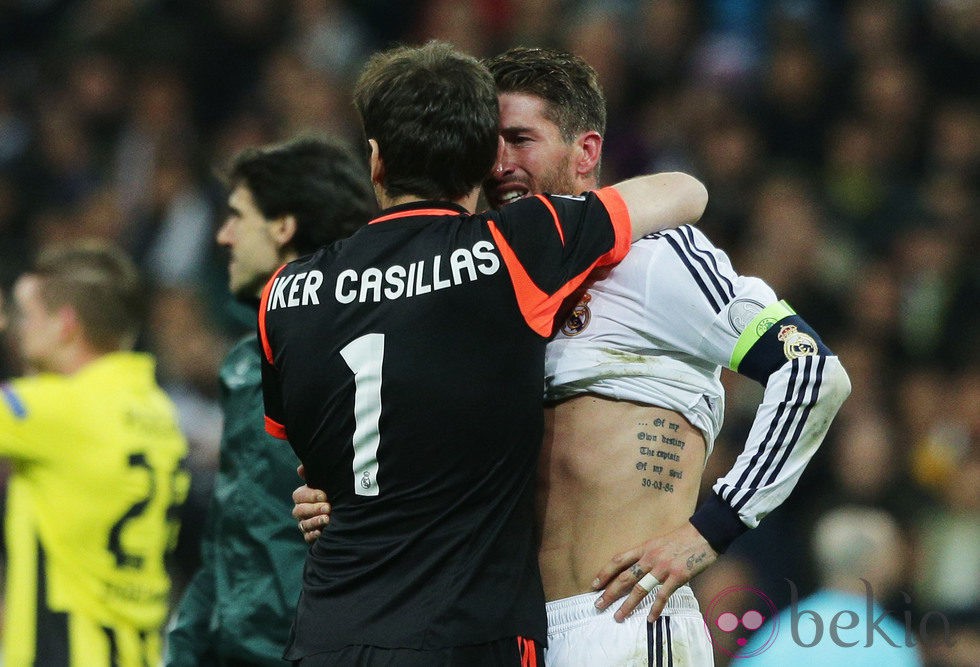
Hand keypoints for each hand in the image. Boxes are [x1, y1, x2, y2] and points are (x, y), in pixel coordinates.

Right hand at [292, 466, 329, 543]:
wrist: (349, 510)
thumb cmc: (336, 492)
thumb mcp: (329, 482)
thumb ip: (316, 474)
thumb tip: (301, 469)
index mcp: (304, 496)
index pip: (299, 495)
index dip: (310, 495)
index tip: (324, 495)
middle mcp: (302, 510)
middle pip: (299, 510)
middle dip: (314, 509)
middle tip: (328, 507)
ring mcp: (306, 523)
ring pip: (303, 524)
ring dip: (315, 521)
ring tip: (327, 519)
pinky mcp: (311, 535)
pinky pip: (307, 537)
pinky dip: (313, 534)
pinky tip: (321, 532)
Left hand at [591, 522, 716, 622]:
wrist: (704, 533)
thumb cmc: (682, 537)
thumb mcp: (659, 542)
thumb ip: (648, 555)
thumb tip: (638, 569)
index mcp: (644, 548)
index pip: (618, 560)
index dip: (605, 573)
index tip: (594, 585)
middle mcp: (650, 558)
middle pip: (624, 577)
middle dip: (609, 593)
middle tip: (598, 605)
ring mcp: (663, 568)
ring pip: (639, 589)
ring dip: (627, 605)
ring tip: (618, 617)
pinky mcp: (677, 576)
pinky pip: (663, 596)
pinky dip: (655, 608)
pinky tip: (650, 619)